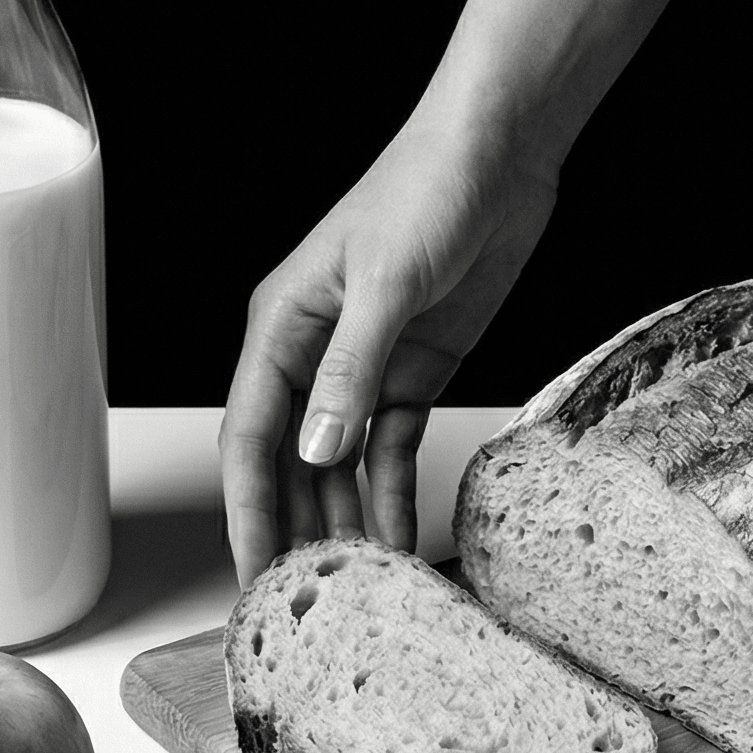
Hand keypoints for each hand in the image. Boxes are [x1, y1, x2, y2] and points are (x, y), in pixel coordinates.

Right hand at [218, 0, 752, 586]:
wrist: (505, 146)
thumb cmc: (432, 187)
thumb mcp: (388, 284)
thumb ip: (350, 373)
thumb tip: (315, 453)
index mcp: (280, 325)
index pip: (250, 436)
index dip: (247, 510)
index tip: (253, 572)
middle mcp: (312, 352)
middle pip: (288, 462)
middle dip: (289, 532)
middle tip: (297, 606)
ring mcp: (364, 364)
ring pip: (339, 465)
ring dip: (343, 522)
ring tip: (353, 590)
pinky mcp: (415, 369)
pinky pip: (393, 449)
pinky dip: (394, 494)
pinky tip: (400, 541)